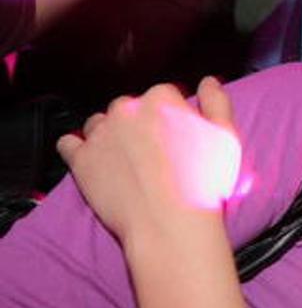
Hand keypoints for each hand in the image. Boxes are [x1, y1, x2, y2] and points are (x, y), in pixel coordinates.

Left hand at [57, 78, 241, 242]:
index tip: (180, 135)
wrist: (170, 225)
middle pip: (131, 107)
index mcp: (162, 99)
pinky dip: (79, 148)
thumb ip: (217, 103)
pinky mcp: (81, 160)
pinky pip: (69, 143)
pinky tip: (94, 160)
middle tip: (157, 151)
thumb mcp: (226, 137)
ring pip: (100, 123)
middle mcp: (126, 109)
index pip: (166, 95)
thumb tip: (208, 81)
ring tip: (128, 159)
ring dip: (111, 134)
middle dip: (141, 123)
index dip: (174, 115)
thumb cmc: (204, 183)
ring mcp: (100, 134)